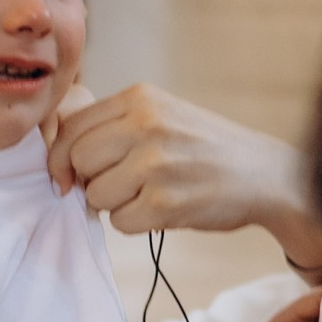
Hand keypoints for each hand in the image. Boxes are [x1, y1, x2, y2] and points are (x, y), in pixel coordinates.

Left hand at [49, 85, 321, 276]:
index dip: (60, 157)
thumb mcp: (161, 114)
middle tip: (116, 186)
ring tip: (147, 194)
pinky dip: (135, 223)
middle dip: (88, 181)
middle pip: (77, 160)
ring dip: (114, 204)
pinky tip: (162, 209)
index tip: (66, 176)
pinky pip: (120, 222)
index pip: (70, 127)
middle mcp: (145, 124)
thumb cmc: (204, 148)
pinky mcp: (165, 203)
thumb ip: (113, 123)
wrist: (265, 175)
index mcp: (140, 98)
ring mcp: (156, 164)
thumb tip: (56, 149)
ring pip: (95, 195)